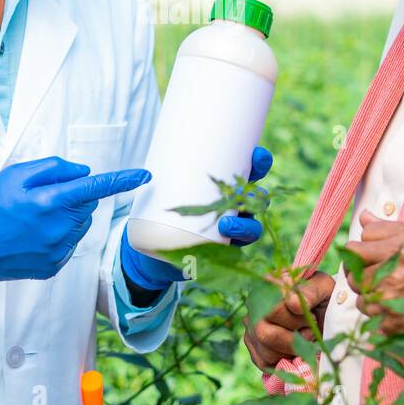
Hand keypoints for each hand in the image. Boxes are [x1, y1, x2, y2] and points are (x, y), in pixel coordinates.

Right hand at [0, 156, 150, 293]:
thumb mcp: (13, 175)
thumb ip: (53, 168)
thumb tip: (84, 172)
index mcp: (49, 202)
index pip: (95, 187)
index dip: (123, 179)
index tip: (145, 174)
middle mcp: (58, 229)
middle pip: (87, 206)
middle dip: (72, 197)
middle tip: (39, 198)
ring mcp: (57, 252)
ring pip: (79, 226)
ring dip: (66, 218)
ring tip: (30, 220)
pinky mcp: (53, 267)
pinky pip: (69, 245)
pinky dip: (58, 237)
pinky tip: (31, 237)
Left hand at [121, 145, 274, 294]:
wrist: (155, 244)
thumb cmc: (162, 205)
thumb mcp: (162, 187)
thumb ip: (155, 178)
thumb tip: (144, 175)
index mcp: (225, 184)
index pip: (250, 170)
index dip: (259, 162)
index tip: (256, 155)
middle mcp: (234, 205)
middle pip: (257, 198)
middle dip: (258, 194)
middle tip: (244, 191)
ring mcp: (231, 228)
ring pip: (251, 225)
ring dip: (245, 224)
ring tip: (226, 224)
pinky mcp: (223, 249)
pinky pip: (237, 249)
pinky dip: (234, 245)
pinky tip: (226, 242)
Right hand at [243, 271, 334, 371]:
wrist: (325, 313)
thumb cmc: (324, 298)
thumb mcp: (324, 289)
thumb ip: (310, 293)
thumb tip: (292, 304)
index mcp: (268, 284)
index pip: (273, 310)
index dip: (296, 319)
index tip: (312, 316)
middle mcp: (253, 303)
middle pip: (264, 333)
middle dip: (294, 338)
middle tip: (310, 330)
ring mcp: (251, 325)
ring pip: (265, 351)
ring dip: (291, 351)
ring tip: (304, 338)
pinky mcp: (253, 345)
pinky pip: (264, 362)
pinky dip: (284, 361)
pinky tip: (295, 349)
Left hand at [344, 211, 403, 343]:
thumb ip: (392, 228)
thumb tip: (363, 216)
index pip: (367, 232)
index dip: (371, 243)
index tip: (381, 253)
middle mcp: (403, 260)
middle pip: (354, 253)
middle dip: (358, 262)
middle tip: (372, 269)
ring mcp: (393, 286)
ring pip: (353, 279)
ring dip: (364, 285)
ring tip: (384, 288)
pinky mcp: (387, 311)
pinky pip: (362, 302)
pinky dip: (371, 305)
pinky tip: (389, 304)